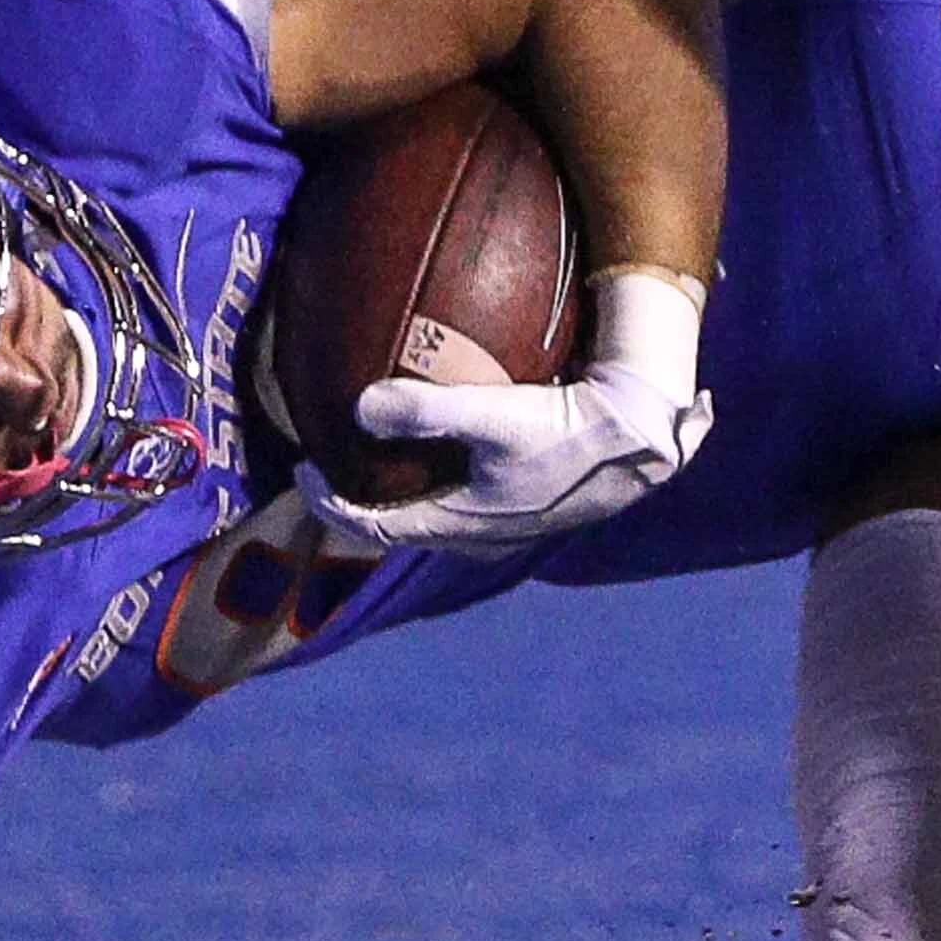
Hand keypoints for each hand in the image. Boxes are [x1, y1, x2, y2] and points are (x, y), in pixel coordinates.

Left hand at [331, 269, 710, 551]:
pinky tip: (457, 443)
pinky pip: (470, 498)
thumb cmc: (565, 431)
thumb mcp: (493, 414)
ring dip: (406, 493)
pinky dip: (444, 479)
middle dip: (364, 501)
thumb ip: (425, 410)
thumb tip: (359, 405)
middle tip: (336, 467)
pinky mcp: (534, 504)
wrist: (639, 441)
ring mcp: (509, 524)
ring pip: (439, 516)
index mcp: (458, 523)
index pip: (375, 525)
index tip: (302, 471)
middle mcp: (478, 535)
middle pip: (403, 527)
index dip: (330, 504)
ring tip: (389, 458)